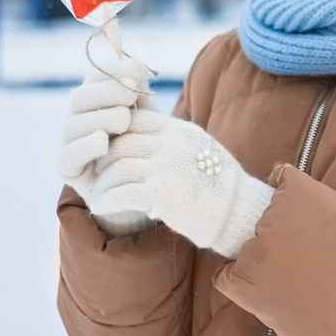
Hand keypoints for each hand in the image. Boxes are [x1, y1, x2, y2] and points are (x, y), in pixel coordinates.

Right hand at [59, 44, 158, 233]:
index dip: (111, 72)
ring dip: (99, 118)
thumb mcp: (147, 116)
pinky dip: (84, 146)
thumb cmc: (146, 147)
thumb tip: (133, 64)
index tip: (136, 74)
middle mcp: (77, 120)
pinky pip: (68, 156)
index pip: (93, 79)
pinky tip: (103, 141)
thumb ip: (139, 92)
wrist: (144, 189)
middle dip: (106, 92)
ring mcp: (69, 145)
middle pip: (79, 99)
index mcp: (95, 102)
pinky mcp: (68, 171)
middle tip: (130, 95)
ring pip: (72, 125)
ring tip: (124, 119)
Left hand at [86, 112, 273, 258]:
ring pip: (117, 169)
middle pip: (121, 143)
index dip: (116, 133)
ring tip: (97, 194)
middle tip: (95, 173)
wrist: (241, 215)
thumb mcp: (201, 150)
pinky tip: (100, 207)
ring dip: (102, 183)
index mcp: (180, 131)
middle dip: (103, 159)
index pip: (135, 120)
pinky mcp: (161, 194)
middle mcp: (172, 145)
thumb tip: (148, 135)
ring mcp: (166, 168)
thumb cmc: (221, 187)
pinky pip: (121, 193)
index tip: (106, 150)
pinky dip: (106, 201)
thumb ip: (174, 140)